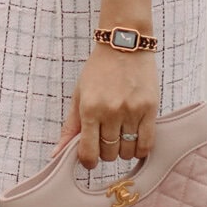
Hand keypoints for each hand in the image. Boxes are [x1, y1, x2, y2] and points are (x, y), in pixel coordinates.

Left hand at [64, 44, 158, 168]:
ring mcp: (132, 111)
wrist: (124, 45)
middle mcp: (111, 112)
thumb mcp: (79, 96)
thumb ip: (70, 127)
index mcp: (89, 109)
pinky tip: (135, 141)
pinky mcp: (150, 109)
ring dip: (123, 151)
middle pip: (109, 153)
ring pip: (127, 151)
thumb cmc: (99, 71)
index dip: (88, 162)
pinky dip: (140, 150)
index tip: (90, 160)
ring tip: (121, 138)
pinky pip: (147, 143)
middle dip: (105, 153)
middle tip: (106, 141)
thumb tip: (56, 155)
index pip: (88, 152)